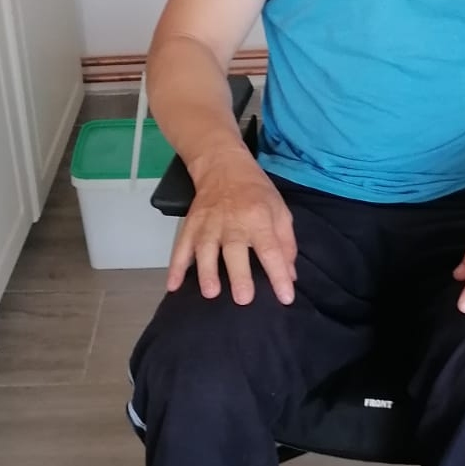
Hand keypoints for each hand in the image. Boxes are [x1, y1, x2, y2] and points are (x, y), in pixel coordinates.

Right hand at [167, 148, 297, 305]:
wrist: (223, 166)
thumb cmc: (256, 193)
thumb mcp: (280, 211)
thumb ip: (286, 244)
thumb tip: (291, 276)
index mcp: (259, 218)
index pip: (271, 249)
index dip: (279, 274)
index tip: (286, 297)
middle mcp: (233, 221)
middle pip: (235, 250)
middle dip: (238, 275)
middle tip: (243, 299)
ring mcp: (208, 223)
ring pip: (205, 249)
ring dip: (206, 271)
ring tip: (210, 293)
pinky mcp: (191, 225)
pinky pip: (181, 247)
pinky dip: (175, 266)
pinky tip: (173, 285)